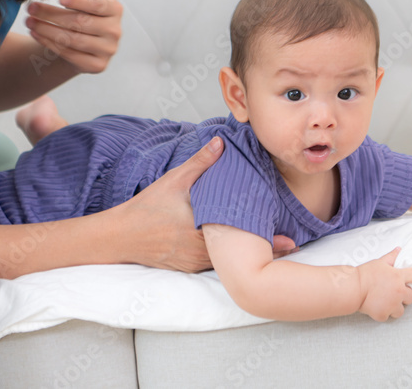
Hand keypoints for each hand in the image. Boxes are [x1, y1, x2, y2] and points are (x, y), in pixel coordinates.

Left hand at [26, 0, 122, 73]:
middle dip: (52, 14)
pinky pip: (69, 54)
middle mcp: (115, 31)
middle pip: (81, 22)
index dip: (78, 1)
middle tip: (31, 8)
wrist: (86, 45)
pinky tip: (35, 34)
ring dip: (46, 29)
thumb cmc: (83, 15)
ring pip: (73, 39)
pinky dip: (49, 43)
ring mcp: (108, 50)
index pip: (97, 4)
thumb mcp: (85, 0)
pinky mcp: (98, 65)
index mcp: (116, 10)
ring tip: (29, 21)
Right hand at [111, 138, 295, 272]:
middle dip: (263, 250)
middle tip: (292, 247)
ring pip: (228, 263)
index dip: (265, 239)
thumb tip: (221, 142)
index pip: (240, 236)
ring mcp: (193, 263)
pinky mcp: (187, 268)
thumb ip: (199, 163)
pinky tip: (241, 257)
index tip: (290, 241)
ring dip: (247, 257)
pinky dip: (229, 261)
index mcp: (201, 228)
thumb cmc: (146, 208)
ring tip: (275, 252)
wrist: (119, 237)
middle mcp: (200, 251)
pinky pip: (214, 266)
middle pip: (239, 253)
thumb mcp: (173, 181)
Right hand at [356, 248, 411, 321]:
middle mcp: (398, 291)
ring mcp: (392, 304)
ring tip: (383, 302)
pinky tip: (375, 307)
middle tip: (393, 293)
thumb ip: (391, 257)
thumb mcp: (379, 262)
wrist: (353, 288)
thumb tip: (398, 249)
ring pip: (401, 310)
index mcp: (398, 277)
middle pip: (411, 297)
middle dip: (405, 296)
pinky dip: (382, 313)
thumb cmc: (365, 273)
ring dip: (395, 307)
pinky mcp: (384, 314)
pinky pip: (387, 316)